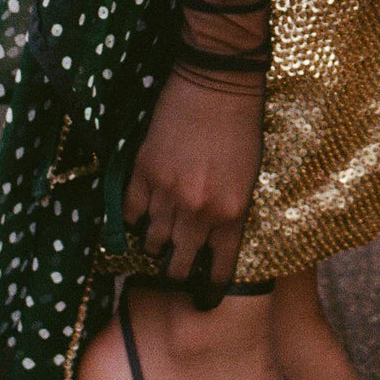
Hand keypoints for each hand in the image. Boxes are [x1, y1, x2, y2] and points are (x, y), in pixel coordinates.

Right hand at [123, 66, 263, 287]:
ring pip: (151, 241)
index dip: (208, 287)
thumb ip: (229, 212)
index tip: (203, 296)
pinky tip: (140, 214)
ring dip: (153, 244)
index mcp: (232, 214)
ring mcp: (167, 193)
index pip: (217, 269)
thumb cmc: (242, 127)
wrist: (218, 84)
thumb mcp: (248, 177)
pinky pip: (131, 211)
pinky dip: (134, 217)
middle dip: (175, 270)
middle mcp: (199, 212)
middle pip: (178, 262)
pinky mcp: (143, 171)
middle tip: (173, 268)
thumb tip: (210, 238)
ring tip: (155, 240)